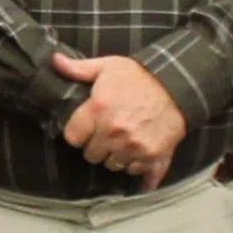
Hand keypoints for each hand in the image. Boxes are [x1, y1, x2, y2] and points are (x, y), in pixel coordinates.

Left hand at [51, 53, 187, 183]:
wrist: (178, 84)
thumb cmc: (140, 75)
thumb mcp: (108, 66)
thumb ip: (79, 68)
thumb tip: (55, 61)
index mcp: (98, 109)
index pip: (72, 138)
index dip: (77, 133)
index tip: (85, 128)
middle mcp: (113, 132)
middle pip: (92, 156)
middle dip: (96, 146)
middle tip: (106, 134)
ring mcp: (133, 146)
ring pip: (113, 165)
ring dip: (115, 156)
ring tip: (123, 142)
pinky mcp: (152, 155)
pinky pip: (135, 172)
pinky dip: (136, 165)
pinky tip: (138, 153)